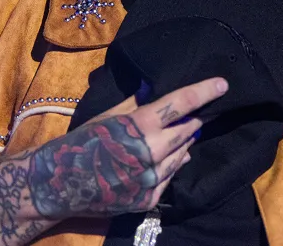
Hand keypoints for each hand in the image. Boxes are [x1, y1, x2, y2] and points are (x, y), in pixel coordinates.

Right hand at [27, 77, 227, 219]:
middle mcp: (151, 152)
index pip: (182, 103)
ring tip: (176, 134)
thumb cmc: (81, 142)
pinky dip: (171, 164)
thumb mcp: (107, 116)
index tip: (223, 84)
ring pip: (183, 154)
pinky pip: (170, 176)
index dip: (205, 92)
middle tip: (198, 112)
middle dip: (194, 119)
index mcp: (140, 125)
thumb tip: (155, 87)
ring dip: (182, 143)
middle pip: (188, 129)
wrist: (59, 184)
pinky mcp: (149, 198)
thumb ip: (135, 102)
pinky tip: (163, 158)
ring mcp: (152, 178)